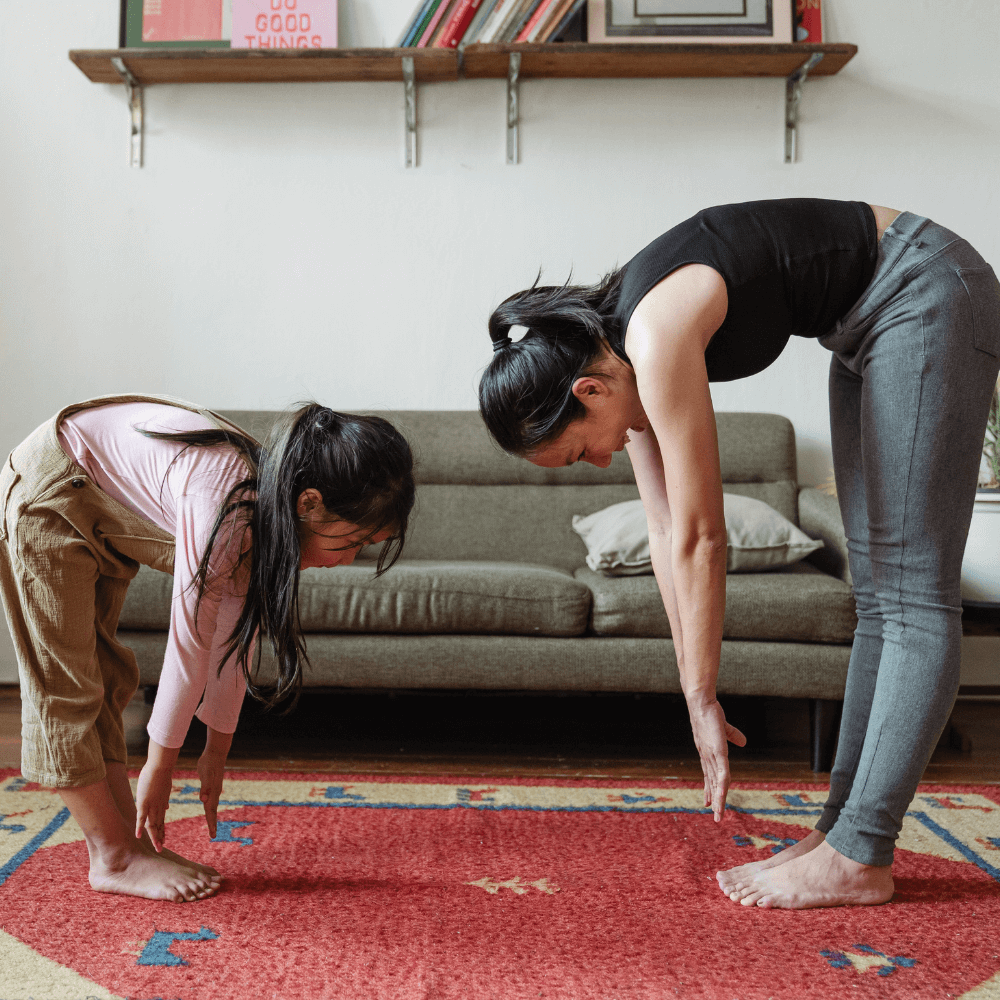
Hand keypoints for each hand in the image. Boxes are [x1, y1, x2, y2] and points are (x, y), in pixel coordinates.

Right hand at [135, 759, 173, 850]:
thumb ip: (164, 800)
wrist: (161, 766)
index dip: (162, 831)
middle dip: (160, 837)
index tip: (163, 839)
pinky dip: (140, 827)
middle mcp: (158, 807)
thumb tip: (166, 807)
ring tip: (157, 848)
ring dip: (154, 837)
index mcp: (162, 804)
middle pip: (158, 825)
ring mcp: (151, 806)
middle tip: (161, 848)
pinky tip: (138, 836)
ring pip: (153, 825)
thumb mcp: (165, 789)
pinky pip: (141, 817)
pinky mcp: (144, 803)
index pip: (161, 821)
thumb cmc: (162, 774)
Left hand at [197, 750, 226, 839]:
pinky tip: (208, 808)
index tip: (212, 835)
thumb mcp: (206, 773)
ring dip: (212, 817)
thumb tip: (203, 799)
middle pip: (213, 811)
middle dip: (213, 823)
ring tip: (212, 826)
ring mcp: (215, 790)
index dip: (211, 823)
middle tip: (213, 835)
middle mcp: (215, 793)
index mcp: (212, 792)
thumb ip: (205, 786)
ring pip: (213, 806)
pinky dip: (210, 808)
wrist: (216, 753)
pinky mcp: (212, 786)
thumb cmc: (209, 762)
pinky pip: (211, 801)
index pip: (211, 811)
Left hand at [687, 698, 746, 822]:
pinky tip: (723, 795)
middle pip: (712, 782)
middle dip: (714, 799)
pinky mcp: (717, 750)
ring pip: (717, 782)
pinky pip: (722, 771)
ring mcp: (711, 755)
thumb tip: (744, 742)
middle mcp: (707, 757)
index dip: (709, 789)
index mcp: (708, 753)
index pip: (709, 776)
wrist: (701, 702)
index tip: (707, 803)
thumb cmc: (710, 712)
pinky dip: (722, 784)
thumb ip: (732, 735)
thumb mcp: (723, 728)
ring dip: (718, 798)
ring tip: (718, 813)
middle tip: (716, 817)